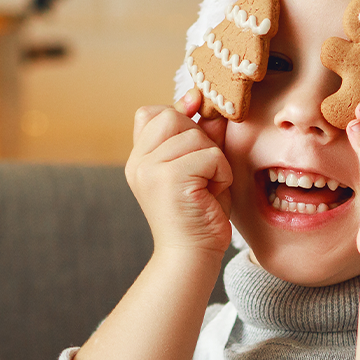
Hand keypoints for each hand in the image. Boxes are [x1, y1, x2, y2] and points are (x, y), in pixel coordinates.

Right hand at [126, 90, 233, 260]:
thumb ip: (199, 137)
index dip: (177, 111)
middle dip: (199, 138)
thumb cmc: (199, 216)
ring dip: (213, 158)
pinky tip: (213, 193)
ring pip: (194, 135)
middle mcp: (138, 163)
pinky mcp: (168, 178)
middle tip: (203, 172)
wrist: (191, 257)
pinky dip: (220, 172)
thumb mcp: (199, 169)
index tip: (195, 113)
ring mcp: (149, 169)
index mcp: (139, 160)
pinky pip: (209, 154)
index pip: (150, 113)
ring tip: (208, 185)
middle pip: (172, 116)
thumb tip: (203, 102)